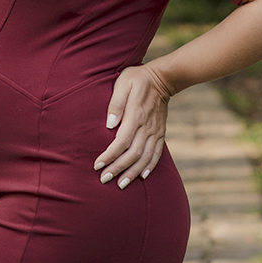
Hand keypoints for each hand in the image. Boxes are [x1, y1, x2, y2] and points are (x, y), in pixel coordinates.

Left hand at [93, 64, 170, 188]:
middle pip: (132, 154)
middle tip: (105, 179)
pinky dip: (150, 166)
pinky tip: (142, 176)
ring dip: (133, 172)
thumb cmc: (137, 79)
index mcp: (136, 115)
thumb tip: (109, 124)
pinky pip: (157, 153)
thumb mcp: (123, 83)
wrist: (163, 78)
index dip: (109, 155)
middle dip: (118, 168)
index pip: (121, 142)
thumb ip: (115, 103)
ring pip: (145, 157)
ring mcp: (155, 131)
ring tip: (121, 184)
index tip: (98, 165)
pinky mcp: (160, 133)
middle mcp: (147, 127)